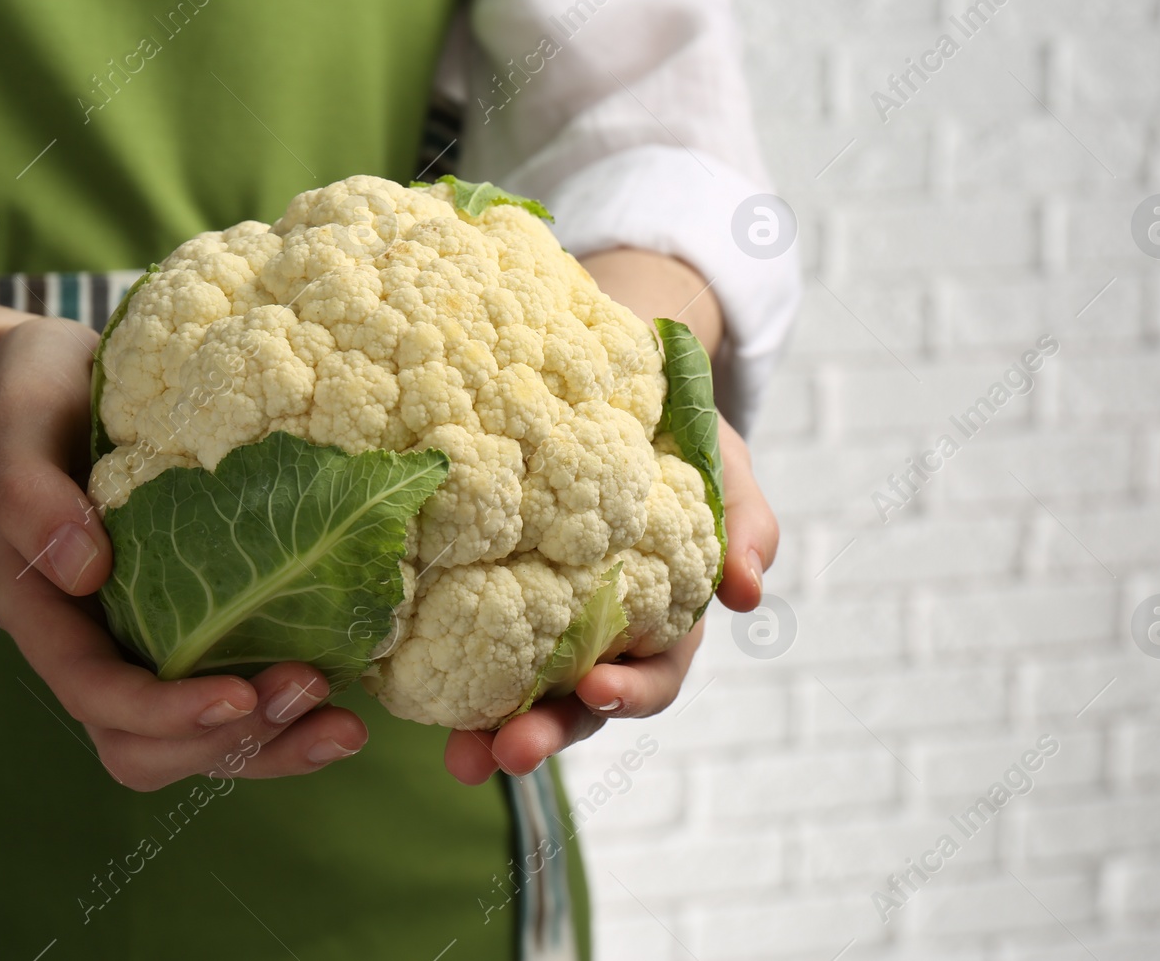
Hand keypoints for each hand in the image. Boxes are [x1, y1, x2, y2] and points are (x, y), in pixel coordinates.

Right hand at [0, 317, 367, 790]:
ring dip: (271, 746)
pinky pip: (236, 692)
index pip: (93, 692)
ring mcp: (143, 640)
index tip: (237, 697)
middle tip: (307, 692)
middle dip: (226, 741)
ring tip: (343, 726)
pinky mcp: (196, 623)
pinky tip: (347, 701)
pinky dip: (288, 716)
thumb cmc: (32, 394)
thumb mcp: (15, 420)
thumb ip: (28, 492)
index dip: (162, 712)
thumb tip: (85, 571)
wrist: (59, 375)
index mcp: (38, 606)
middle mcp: (89, 642)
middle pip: (144, 746)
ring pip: (196, 742)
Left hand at [443, 413, 778, 784]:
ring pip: (523, 697)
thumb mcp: (722, 466)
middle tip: (510, 752)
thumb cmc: (679, 438)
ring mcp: (546, 628)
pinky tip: (410, 692)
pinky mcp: (494, 603)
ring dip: (493, 736)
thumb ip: (745, 522)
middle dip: (549, 734)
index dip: (628, 692)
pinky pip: (472, 651)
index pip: (653, 676)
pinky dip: (448, 681)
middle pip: (579, 706)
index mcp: (662, 619)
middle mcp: (603, 637)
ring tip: (462, 760)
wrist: (619, 400)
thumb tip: (748, 591)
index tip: (594, 688)